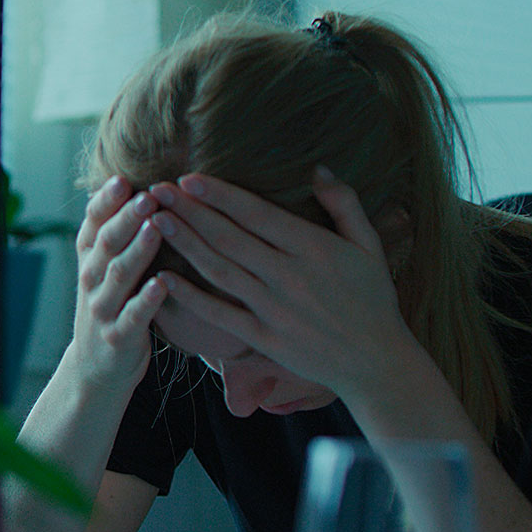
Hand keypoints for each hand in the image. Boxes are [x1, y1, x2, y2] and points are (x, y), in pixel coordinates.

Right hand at [66, 176, 169, 394]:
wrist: (97, 368)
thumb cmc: (112, 305)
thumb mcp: (105, 268)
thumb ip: (115, 233)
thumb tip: (134, 183)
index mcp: (90, 258)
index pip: (92, 223)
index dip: (105, 201)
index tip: (123, 179)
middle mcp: (91, 280)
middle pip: (106, 243)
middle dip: (126, 218)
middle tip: (148, 195)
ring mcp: (103, 309)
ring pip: (119, 275)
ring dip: (138, 249)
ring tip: (157, 226)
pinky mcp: (119, 337)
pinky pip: (134, 316)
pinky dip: (146, 299)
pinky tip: (162, 284)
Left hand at [147, 168, 418, 396]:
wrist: (376, 362)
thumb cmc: (374, 299)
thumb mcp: (370, 245)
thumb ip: (344, 204)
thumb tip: (317, 169)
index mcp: (313, 247)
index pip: (256, 213)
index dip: (219, 195)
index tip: (188, 177)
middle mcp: (288, 275)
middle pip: (229, 237)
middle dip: (189, 211)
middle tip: (155, 190)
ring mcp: (273, 309)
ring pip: (219, 270)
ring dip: (184, 243)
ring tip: (154, 221)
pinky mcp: (264, 338)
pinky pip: (220, 314)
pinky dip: (190, 297)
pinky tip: (163, 278)